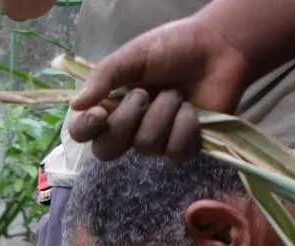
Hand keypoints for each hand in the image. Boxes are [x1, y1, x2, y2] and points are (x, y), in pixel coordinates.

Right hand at [66, 19, 248, 160]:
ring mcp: (154, 142)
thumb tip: (75, 104)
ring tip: (176, 92)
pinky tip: (193, 108)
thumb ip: (105, 76)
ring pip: (146, 145)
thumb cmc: (174, 47)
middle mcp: (127, 129)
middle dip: (127, 120)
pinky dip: (186, 124)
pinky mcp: (181, 149)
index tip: (100, 114)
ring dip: (164, 111)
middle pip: (107, 150)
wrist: (219, 47)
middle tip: (144, 93)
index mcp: (110, 105)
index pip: (81, 132)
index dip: (85, 129)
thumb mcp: (134, 54)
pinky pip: (175, 150)